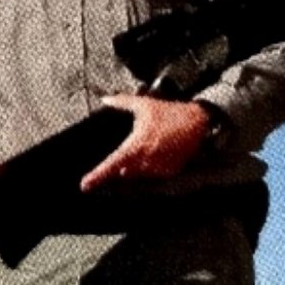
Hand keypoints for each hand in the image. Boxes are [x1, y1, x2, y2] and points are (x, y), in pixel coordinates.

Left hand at [79, 96, 213, 191]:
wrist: (199, 122)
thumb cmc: (171, 113)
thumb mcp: (144, 105)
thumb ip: (122, 102)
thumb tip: (105, 100)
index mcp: (135, 146)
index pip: (111, 165)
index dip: (97, 176)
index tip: (85, 185)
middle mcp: (145, 161)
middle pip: (123, 172)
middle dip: (119, 168)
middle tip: (125, 156)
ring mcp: (158, 169)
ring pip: (138, 175)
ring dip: (136, 166)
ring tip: (148, 147)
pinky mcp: (170, 173)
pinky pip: (153, 176)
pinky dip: (151, 167)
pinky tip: (158, 152)